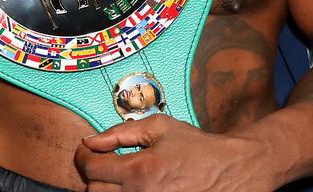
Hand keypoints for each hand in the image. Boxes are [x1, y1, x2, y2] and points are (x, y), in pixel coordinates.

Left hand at [75, 115, 275, 191]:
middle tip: (103, 162)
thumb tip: (90, 140)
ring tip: (119, 176)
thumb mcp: (158, 127)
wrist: (230, 169)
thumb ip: (119, 133)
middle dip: (94, 174)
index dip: (82, 157)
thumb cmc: (195, 146)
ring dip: (107, 189)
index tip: (87, 151)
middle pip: (94, 191)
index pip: (90, 168)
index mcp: (139, 170)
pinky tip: (132, 186)